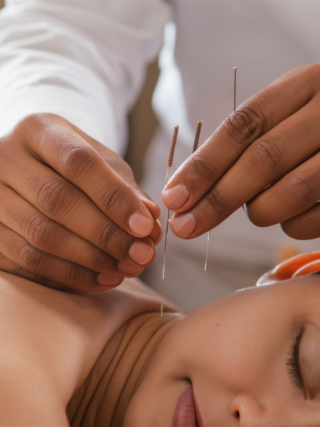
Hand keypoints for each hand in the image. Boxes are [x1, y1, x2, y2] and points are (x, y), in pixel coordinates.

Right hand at [0, 113, 161, 290]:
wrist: (31, 169)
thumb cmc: (74, 165)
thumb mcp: (102, 164)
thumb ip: (126, 190)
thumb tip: (150, 220)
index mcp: (39, 130)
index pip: (78, 163)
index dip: (114, 198)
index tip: (144, 226)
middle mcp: (6, 157)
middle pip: (57, 200)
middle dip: (106, 234)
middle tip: (141, 255)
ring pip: (41, 235)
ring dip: (90, 259)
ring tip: (126, 269)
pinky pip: (29, 259)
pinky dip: (70, 274)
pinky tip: (102, 279)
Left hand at [162, 63, 319, 240]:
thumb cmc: (314, 126)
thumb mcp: (287, 112)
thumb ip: (248, 141)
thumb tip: (190, 188)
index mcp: (302, 87)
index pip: (242, 127)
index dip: (203, 166)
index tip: (173, 197)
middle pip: (263, 159)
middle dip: (217, 199)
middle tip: (184, 226)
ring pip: (292, 191)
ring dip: (259, 211)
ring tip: (256, 211)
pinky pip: (314, 218)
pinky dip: (290, 225)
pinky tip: (289, 216)